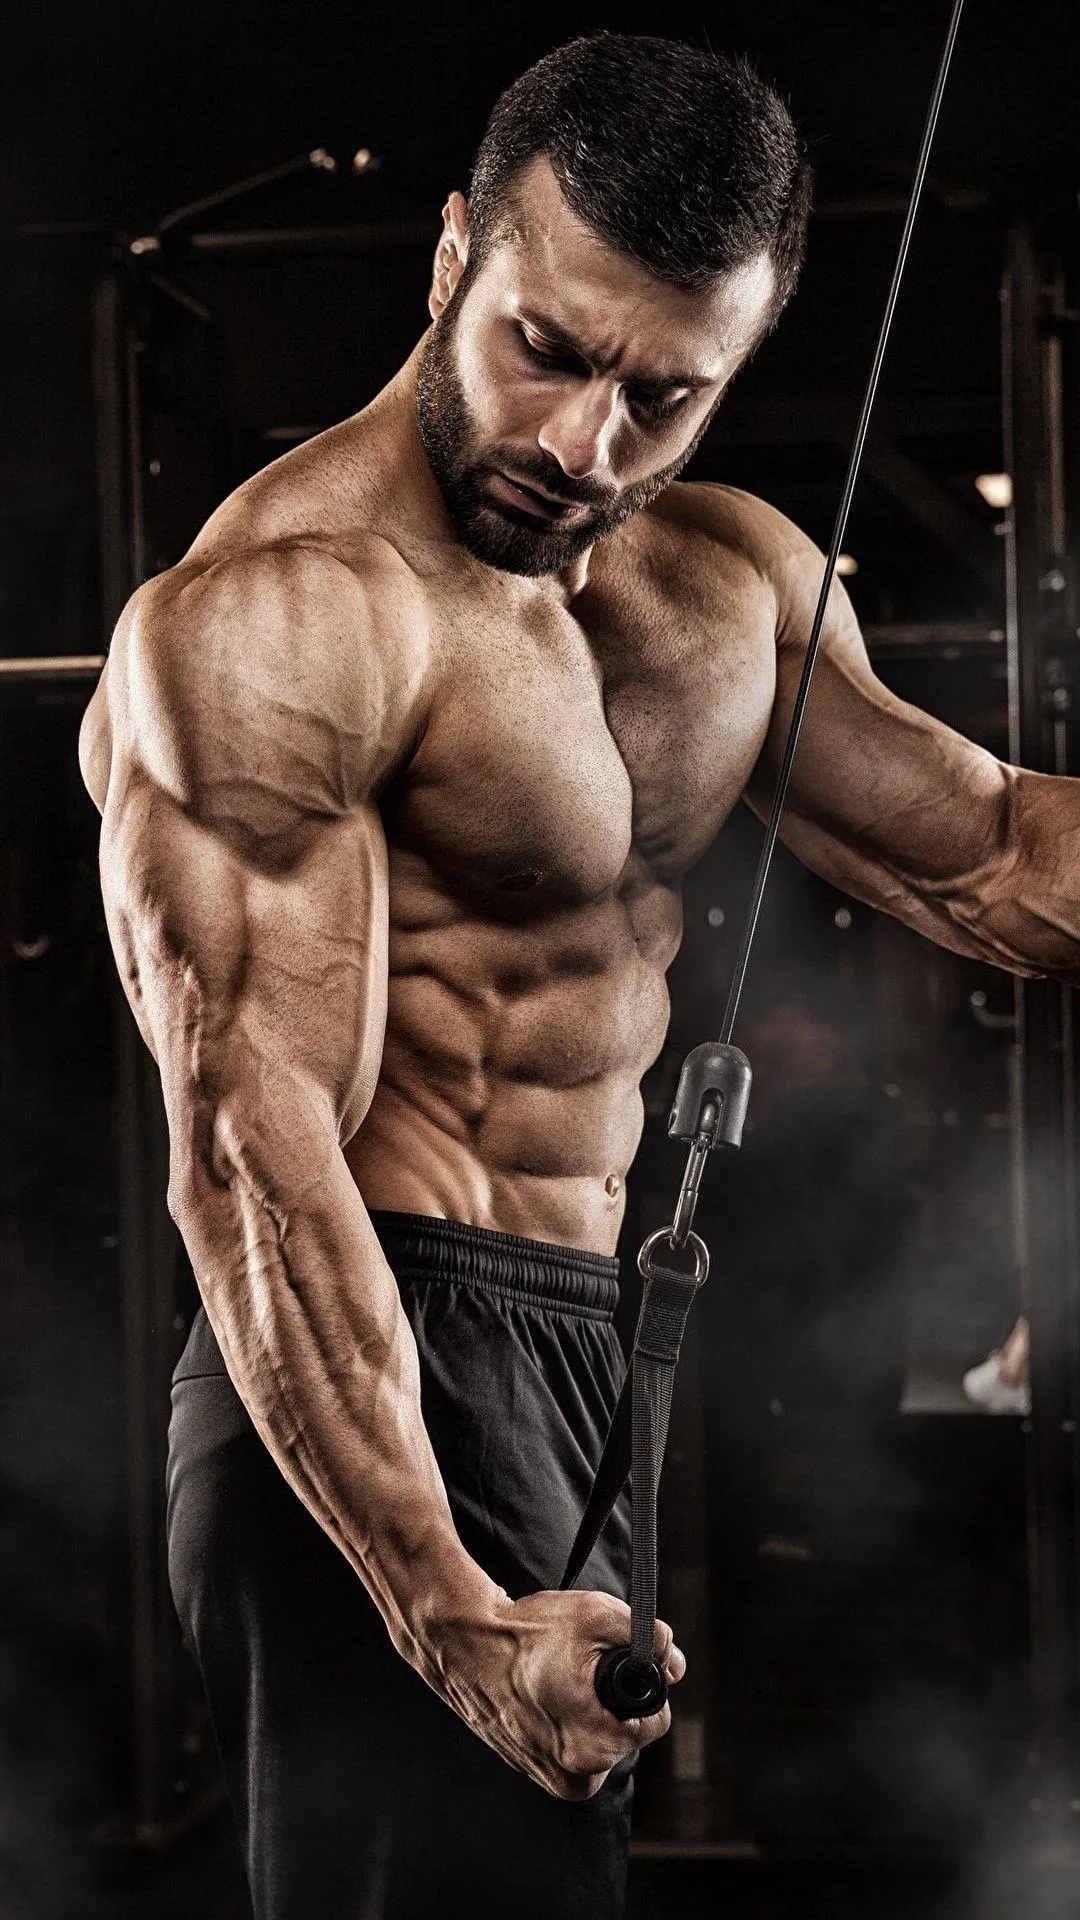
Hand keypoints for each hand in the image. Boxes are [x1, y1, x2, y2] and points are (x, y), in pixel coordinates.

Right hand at [434, 1586, 685, 1798]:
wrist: (466, 1646)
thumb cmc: (527, 1631)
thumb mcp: (596, 1615)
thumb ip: (648, 1636)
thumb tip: (674, 1662)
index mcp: (597, 1746)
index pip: (655, 1721)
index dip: (644, 1682)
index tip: (614, 1662)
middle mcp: (578, 1776)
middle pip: (629, 1732)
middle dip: (617, 1697)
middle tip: (581, 1666)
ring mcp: (555, 1779)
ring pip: (604, 1740)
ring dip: (594, 1710)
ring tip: (560, 1678)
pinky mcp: (539, 1773)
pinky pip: (577, 1746)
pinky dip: (571, 1720)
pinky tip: (548, 1694)